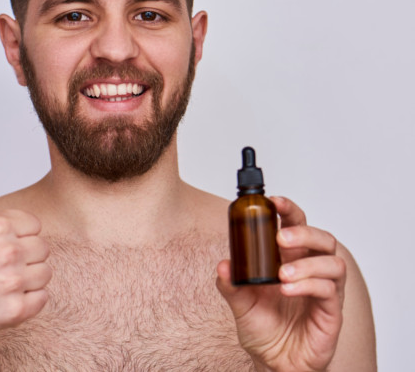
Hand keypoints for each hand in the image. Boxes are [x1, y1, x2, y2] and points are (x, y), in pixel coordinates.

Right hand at [0, 144, 51, 335]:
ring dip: (29, 278)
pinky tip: (6, 296)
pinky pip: (43, 298)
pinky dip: (29, 300)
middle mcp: (7, 252)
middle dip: (25, 256)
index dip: (17, 236)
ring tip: (1, 280)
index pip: (34, 226)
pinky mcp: (15, 310)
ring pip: (46, 273)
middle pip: (43, 249)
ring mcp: (12, 282)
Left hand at [216, 196, 344, 371]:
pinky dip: (309, 285)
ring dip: (307, 263)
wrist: (273, 363)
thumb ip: (230, 283)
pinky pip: (330, 290)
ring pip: (332, 262)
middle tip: (281, 238)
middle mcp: (310, 270)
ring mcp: (323, 290)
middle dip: (303, 232)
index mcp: (289, 259)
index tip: (274, 201)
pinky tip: (288, 290)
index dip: (289, 209)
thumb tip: (223, 264)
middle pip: (322, 238)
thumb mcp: (239, 303)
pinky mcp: (331, 312)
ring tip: (282, 275)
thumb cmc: (262, 328)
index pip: (296, 225)